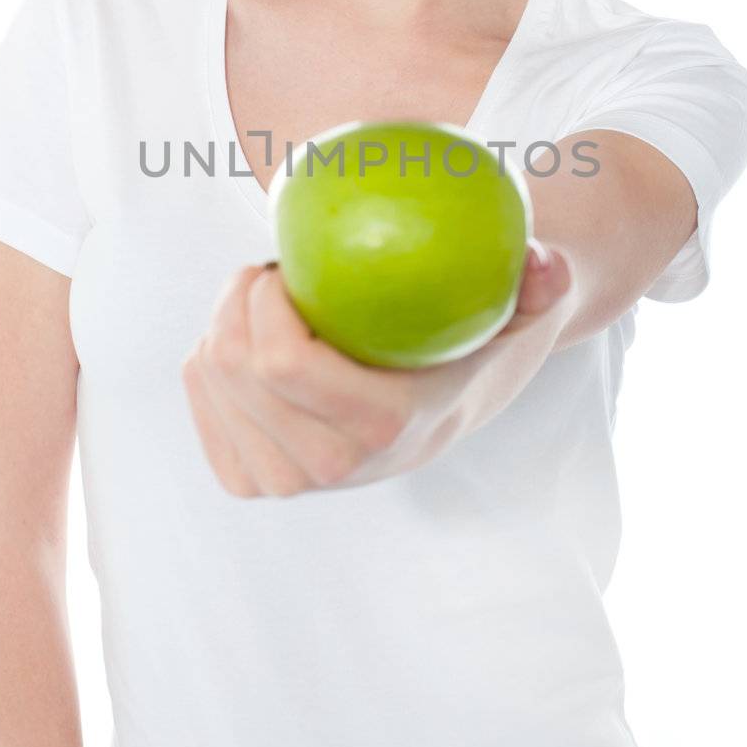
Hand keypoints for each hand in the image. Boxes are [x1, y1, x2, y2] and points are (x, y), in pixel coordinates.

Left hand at [179, 238, 570, 495]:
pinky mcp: (255, 482)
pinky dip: (207, 361)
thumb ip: (544, 281)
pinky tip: (242, 340)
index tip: (281, 266)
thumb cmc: (486, 329)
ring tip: (266, 304)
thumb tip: (545, 264)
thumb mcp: (528, 303)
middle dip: (235, 300)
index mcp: (389, 426)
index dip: (260, 300)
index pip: (282, 364)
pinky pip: (201, 406)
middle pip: (236, 369)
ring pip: (211, 384)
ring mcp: (291, 482)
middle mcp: (336, 468)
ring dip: (220, 325)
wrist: (460, 394)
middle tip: (267, 271)